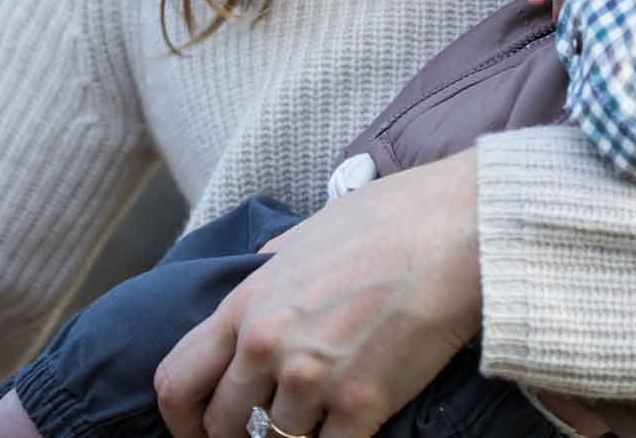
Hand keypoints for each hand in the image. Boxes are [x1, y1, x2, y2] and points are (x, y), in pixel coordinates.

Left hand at [156, 150, 480, 437]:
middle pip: (222, 426)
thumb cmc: (391, 219)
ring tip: (319, 420)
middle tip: (263, 433)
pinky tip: (351, 429)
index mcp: (247, 303)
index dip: (181, 420)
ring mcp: (312, 379)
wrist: (459, 230)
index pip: (177, 380)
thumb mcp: (307, 233)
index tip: (198, 432)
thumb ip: (270, 266)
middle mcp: (267, 346)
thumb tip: (254, 276)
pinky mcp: (361, 406)